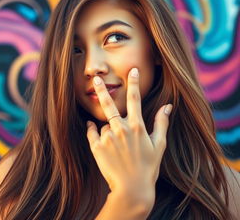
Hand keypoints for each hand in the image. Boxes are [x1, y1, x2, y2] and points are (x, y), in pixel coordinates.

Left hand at [86, 68, 172, 202]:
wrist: (132, 189)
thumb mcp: (159, 145)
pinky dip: (93, 130)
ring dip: (108, 130)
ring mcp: (107, 138)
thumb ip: (162, 123)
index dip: (134, 83)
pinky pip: (92, 132)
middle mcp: (121, 129)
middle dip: (103, 89)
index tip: (132, 70)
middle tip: (96, 79)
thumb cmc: (148, 167)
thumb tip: (168, 107)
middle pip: (109, 104)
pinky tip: (97, 135)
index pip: (135, 99)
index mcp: (136, 127)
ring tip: (116, 147)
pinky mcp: (97, 147)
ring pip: (104, 125)